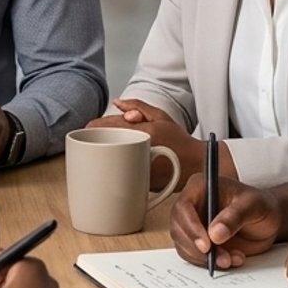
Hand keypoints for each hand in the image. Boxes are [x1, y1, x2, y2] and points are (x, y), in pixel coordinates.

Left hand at [89, 98, 212, 189]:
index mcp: (142, 133)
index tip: (91, 128)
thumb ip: (137, 106)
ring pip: (107, 162)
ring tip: (108, 150)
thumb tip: (117, 102)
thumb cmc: (179, 141)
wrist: (196, 165)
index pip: (103, 127)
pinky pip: (118, 175)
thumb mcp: (160, 116)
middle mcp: (138, 152)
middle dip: (96, 142)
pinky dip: (114, 168)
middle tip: (98, 139)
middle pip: (100, 145)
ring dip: (103, 156)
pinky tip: (119, 164)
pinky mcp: (139, 185)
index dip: (92, 127)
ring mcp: (138, 170)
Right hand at [171, 170, 280, 268]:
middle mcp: (192, 205)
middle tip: (222, 258)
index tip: (206, 245)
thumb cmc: (260, 205)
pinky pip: (193, 256)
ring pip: (184, 245)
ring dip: (206, 259)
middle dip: (198, 248)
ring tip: (232, 258)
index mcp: (201, 187)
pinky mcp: (197, 241)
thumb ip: (235, 217)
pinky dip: (209, 264)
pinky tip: (231, 259)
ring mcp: (193, 224)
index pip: (184, 206)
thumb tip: (215, 234)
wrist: (267, 221)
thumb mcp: (253, 206)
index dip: (191, 227)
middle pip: (179, 228)